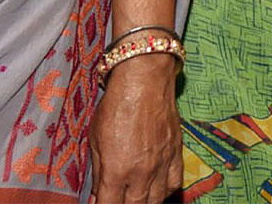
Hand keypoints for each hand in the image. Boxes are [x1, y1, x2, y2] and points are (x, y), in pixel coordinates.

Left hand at [88, 54, 179, 203]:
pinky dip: (165, 191)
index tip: (100, 203)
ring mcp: (162, 164)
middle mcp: (141, 173)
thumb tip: (97, 196)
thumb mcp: (95, 139)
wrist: (145, 80)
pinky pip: (174, 183)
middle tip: (117, 199)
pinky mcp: (176, 153)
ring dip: (144, 202)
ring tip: (135, 197)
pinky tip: (156, 188)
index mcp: (117, 170)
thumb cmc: (116, 105)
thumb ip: (97, 172)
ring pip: (156, 200)